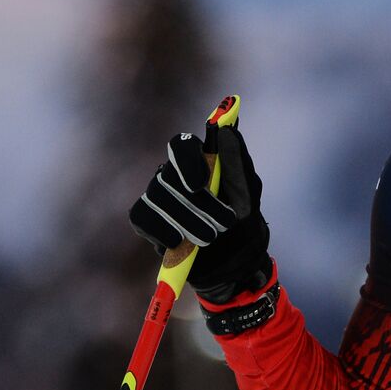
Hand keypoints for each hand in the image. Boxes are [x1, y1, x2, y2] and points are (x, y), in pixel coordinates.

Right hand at [129, 124, 271, 303]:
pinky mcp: (146, 220)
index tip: (201, 184)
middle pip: (169, 175)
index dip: (187, 161)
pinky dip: (162, 231)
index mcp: (199, 161)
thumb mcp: (248, 191)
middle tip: (223, 225)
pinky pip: (142, 217)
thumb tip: (226, 130)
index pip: (180, 145)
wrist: (233, 259)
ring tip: (210, 238)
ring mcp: (157, 196)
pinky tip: (180, 242)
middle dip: (198, 204)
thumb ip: (237, 160)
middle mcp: (173, 174)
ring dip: (186, 220)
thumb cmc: (243, 218)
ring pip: (157, 198)